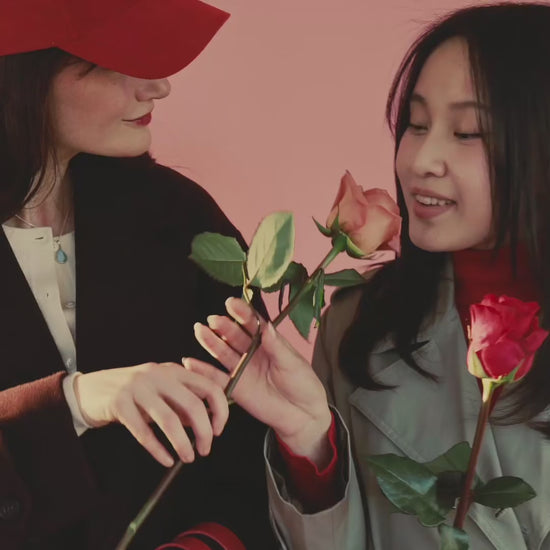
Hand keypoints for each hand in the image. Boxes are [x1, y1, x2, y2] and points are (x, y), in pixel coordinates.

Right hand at [73, 362, 228, 466]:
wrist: (89, 389)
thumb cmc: (132, 393)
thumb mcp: (161, 392)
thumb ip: (183, 404)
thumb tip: (207, 424)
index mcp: (173, 370)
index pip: (209, 387)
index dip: (220, 411)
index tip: (218, 430)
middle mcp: (158, 375)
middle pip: (193, 405)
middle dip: (204, 432)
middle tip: (205, 449)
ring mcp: (138, 387)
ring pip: (169, 420)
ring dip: (183, 443)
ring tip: (188, 457)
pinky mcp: (119, 403)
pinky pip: (143, 431)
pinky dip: (158, 449)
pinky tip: (166, 460)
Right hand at [189, 298, 332, 465]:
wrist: (303, 416)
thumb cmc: (303, 385)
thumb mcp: (293, 364)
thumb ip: (277, 347)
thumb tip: (266, 326)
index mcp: (268, 342)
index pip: (252, 324)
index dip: (242, 313)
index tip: (231, 303)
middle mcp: (252, 352)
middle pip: (235, 336)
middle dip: (224, 326)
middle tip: (213, 319)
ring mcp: (242, 369)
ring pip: (223, 352)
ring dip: (211, 341)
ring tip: (200, 330)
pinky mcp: (235, 388)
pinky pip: (217, 378)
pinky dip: (203, 371)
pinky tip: (189, 362)